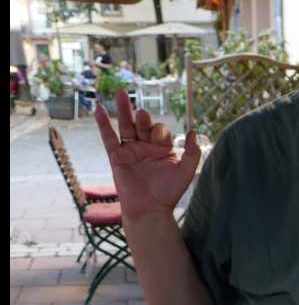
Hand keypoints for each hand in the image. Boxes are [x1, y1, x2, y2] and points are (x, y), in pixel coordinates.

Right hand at [94, 89, 200, 221]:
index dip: (160, 132)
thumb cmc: (169, 193)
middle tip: (142, 114)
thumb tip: (194, 131)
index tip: (160, 140)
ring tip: (122, 93)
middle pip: (142, 125)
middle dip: (142, 119)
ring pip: (125, 126)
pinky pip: (108, 138)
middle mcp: (145, 147)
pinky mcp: (116, 158)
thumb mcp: (186, 171)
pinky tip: (98, 109)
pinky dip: (103, 124)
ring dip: (123, 110)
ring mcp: (130, 151)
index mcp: (161, 148)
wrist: (150, 210)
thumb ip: (192, 152)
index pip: (159, 131)